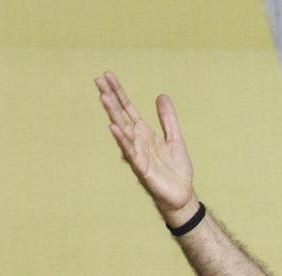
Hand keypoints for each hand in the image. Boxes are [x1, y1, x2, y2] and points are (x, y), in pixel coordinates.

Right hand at [95, 72, 196, 224]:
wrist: (182, 194)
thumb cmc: (176, 169)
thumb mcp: (175, 138)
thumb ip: (167, 118)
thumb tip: (161, 95)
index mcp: (144, 132)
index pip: (128, 108)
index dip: (118, 92)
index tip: (107, 75)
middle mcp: (137, 140)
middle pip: (121, 115)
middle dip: (110, 98)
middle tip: (98, 80)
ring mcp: (137, 153)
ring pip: (122, 130)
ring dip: (113, 114)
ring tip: (103, 97)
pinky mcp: (141, 168)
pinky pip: (129, 152)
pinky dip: (122, 140)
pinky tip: (113, 127)